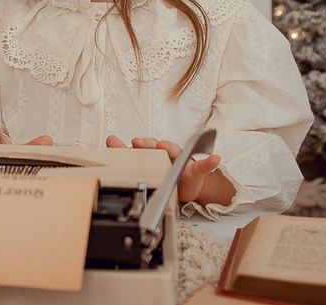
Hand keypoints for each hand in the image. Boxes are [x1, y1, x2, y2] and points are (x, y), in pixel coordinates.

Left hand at [105, 136, 231, 204]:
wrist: (184, 186)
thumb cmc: (164, 172)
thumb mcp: (145, 165)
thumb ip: (127, 153)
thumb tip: (110, 140)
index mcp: (156, 152)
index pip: (147, 145)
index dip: (140, 144)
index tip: (133, 142)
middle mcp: (169, 153)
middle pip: (159, 146)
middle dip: (150, 144)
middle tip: (140, 143)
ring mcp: (183, 161)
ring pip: (178, 152)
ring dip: (171, 147)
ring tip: (166, 146)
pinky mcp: (196, 171)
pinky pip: (204, 166)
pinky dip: (209, 162)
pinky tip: (214, 159)